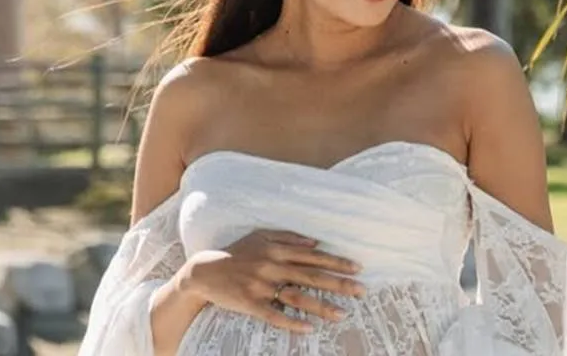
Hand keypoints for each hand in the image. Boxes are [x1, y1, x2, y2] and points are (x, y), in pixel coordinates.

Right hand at [180, 229, 365, 332]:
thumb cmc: (236, 253)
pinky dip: (292, 321)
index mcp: (276, 249)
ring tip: (342, 315)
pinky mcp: (251, 303)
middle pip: (311, 276)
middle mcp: (271, 266)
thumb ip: (288, 237)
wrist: (204, 271)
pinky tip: (309, 328)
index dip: (336, 262)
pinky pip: (274, 314)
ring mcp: (261, 286)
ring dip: (321, 306)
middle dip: (339, 284)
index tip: (358, 268)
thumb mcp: (260, 237)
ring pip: (297, 297)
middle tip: (362, 291)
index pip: (313, 256)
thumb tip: (315, 242)